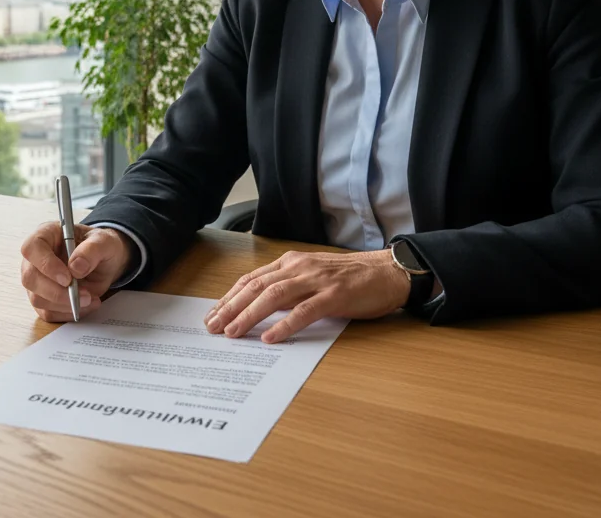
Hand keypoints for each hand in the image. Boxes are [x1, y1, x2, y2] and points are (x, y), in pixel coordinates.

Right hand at [20, 222, 134, 322]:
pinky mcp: (43, 299)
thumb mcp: (104, 241)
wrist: (104, 263)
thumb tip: (76, 267)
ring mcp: (37, 280)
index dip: (46, 264)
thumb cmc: (99, 246)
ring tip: (90, 298)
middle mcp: (36, 258)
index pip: (32, 248)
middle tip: (84, 295)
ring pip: (38, 299)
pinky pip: (48, 312)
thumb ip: (92, 250)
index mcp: (46, 235)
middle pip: (30, 278)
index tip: (67, 278)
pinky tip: (86, 305)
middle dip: (57, 292)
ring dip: (65, 304)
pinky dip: (68, 313)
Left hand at [204, 249, 410, 343]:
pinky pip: (304, 311)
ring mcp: (316, 280)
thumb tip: (258, 308)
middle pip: (256, 287)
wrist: (387, 271)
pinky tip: (270, 338)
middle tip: (213, 327)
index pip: (252, 279)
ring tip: (233, 333)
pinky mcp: (334, 296)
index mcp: (291, 262)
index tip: (213, 314)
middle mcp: (299, 267)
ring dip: (249, 315)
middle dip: (231, 307)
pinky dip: (285, 325)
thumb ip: (288, 286)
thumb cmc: (350, 278)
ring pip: (274, 296)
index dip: (230, 297)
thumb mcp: (312, 275)